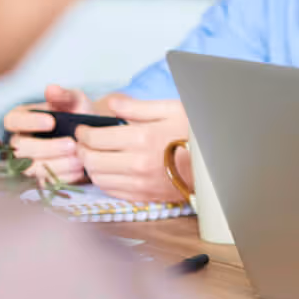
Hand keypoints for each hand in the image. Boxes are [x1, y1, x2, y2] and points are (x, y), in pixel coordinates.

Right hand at [5, 84, 91, 185]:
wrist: (92, 137)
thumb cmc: (78, 114)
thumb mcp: (75, 101)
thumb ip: (64, 95)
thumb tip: (51, 89)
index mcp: (20, 118)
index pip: (12, 120)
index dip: (29, 122)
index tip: (51, 121)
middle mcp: (17, 141)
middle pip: (21, 148)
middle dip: (47, 148)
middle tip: (72, 145)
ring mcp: (24, 162)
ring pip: (30, 168)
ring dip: (56, 165)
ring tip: (79, 160)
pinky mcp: (37, 178)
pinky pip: (43, 182)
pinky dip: (62, 177)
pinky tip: (79, 171)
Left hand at [75, 95, 189, 201]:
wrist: (217, 161)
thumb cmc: (195, 133)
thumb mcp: (171, 109)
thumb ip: (137, 106)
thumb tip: (112, 103)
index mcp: (142, 138)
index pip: (95, 139)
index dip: (83, 133)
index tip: (83, 130)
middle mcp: (137, 163)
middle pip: (91, 160)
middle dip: (81, 150)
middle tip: (83, 143)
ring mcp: (140, 183)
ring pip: (98, 178)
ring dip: (91, 167)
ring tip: (94, 156)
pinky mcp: (144, 196)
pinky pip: (111, 191)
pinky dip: (104, 181)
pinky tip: (109, 171)